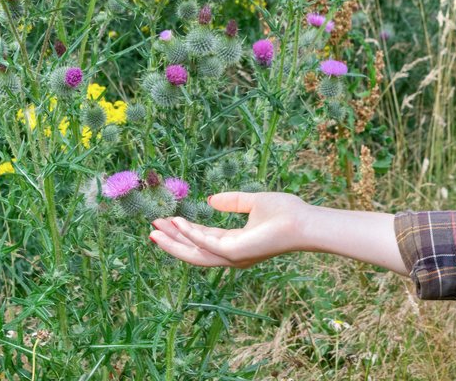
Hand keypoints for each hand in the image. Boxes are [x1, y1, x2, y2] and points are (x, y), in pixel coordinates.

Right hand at [148, 191, 310, 267]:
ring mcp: (232, 256)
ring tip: (155, 228)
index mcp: (235, 243)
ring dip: (174, 241)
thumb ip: (233, 201)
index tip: (166, 220)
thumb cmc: (285, 213)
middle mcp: (231, 254)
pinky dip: (189, 234)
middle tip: (151, 229)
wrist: (303, 223)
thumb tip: (211, 199)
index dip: (183, 232)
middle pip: (193, 251)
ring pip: (194, 253)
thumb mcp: (253, 202)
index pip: (202, 240)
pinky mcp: (235, 253)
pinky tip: (177, 222)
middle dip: (172, 241)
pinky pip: (206, 244)